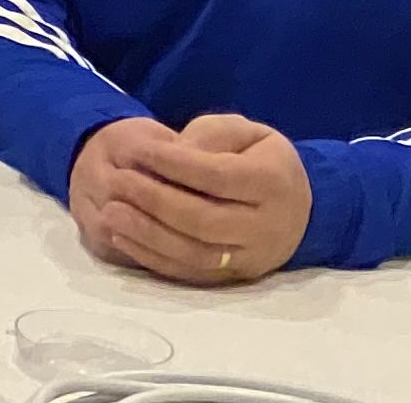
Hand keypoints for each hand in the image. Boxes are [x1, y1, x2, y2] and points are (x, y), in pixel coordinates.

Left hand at [68, 114, 310, 284]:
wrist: (300, 208)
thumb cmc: (261, 160)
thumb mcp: (244, 132)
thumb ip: (209, 137)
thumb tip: (169, 155)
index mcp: (273, 183)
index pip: (217, 176)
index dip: (173, 164)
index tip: (136, 150)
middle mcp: (267, 226)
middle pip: (204, 220)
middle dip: (154, 201)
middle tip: (117, 181)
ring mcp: (253, 258)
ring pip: (195, 254)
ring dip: (147, 235)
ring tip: (110, 213)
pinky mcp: (236, 278)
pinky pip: (191, 273)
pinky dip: (154, 258)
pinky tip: (123, 238)